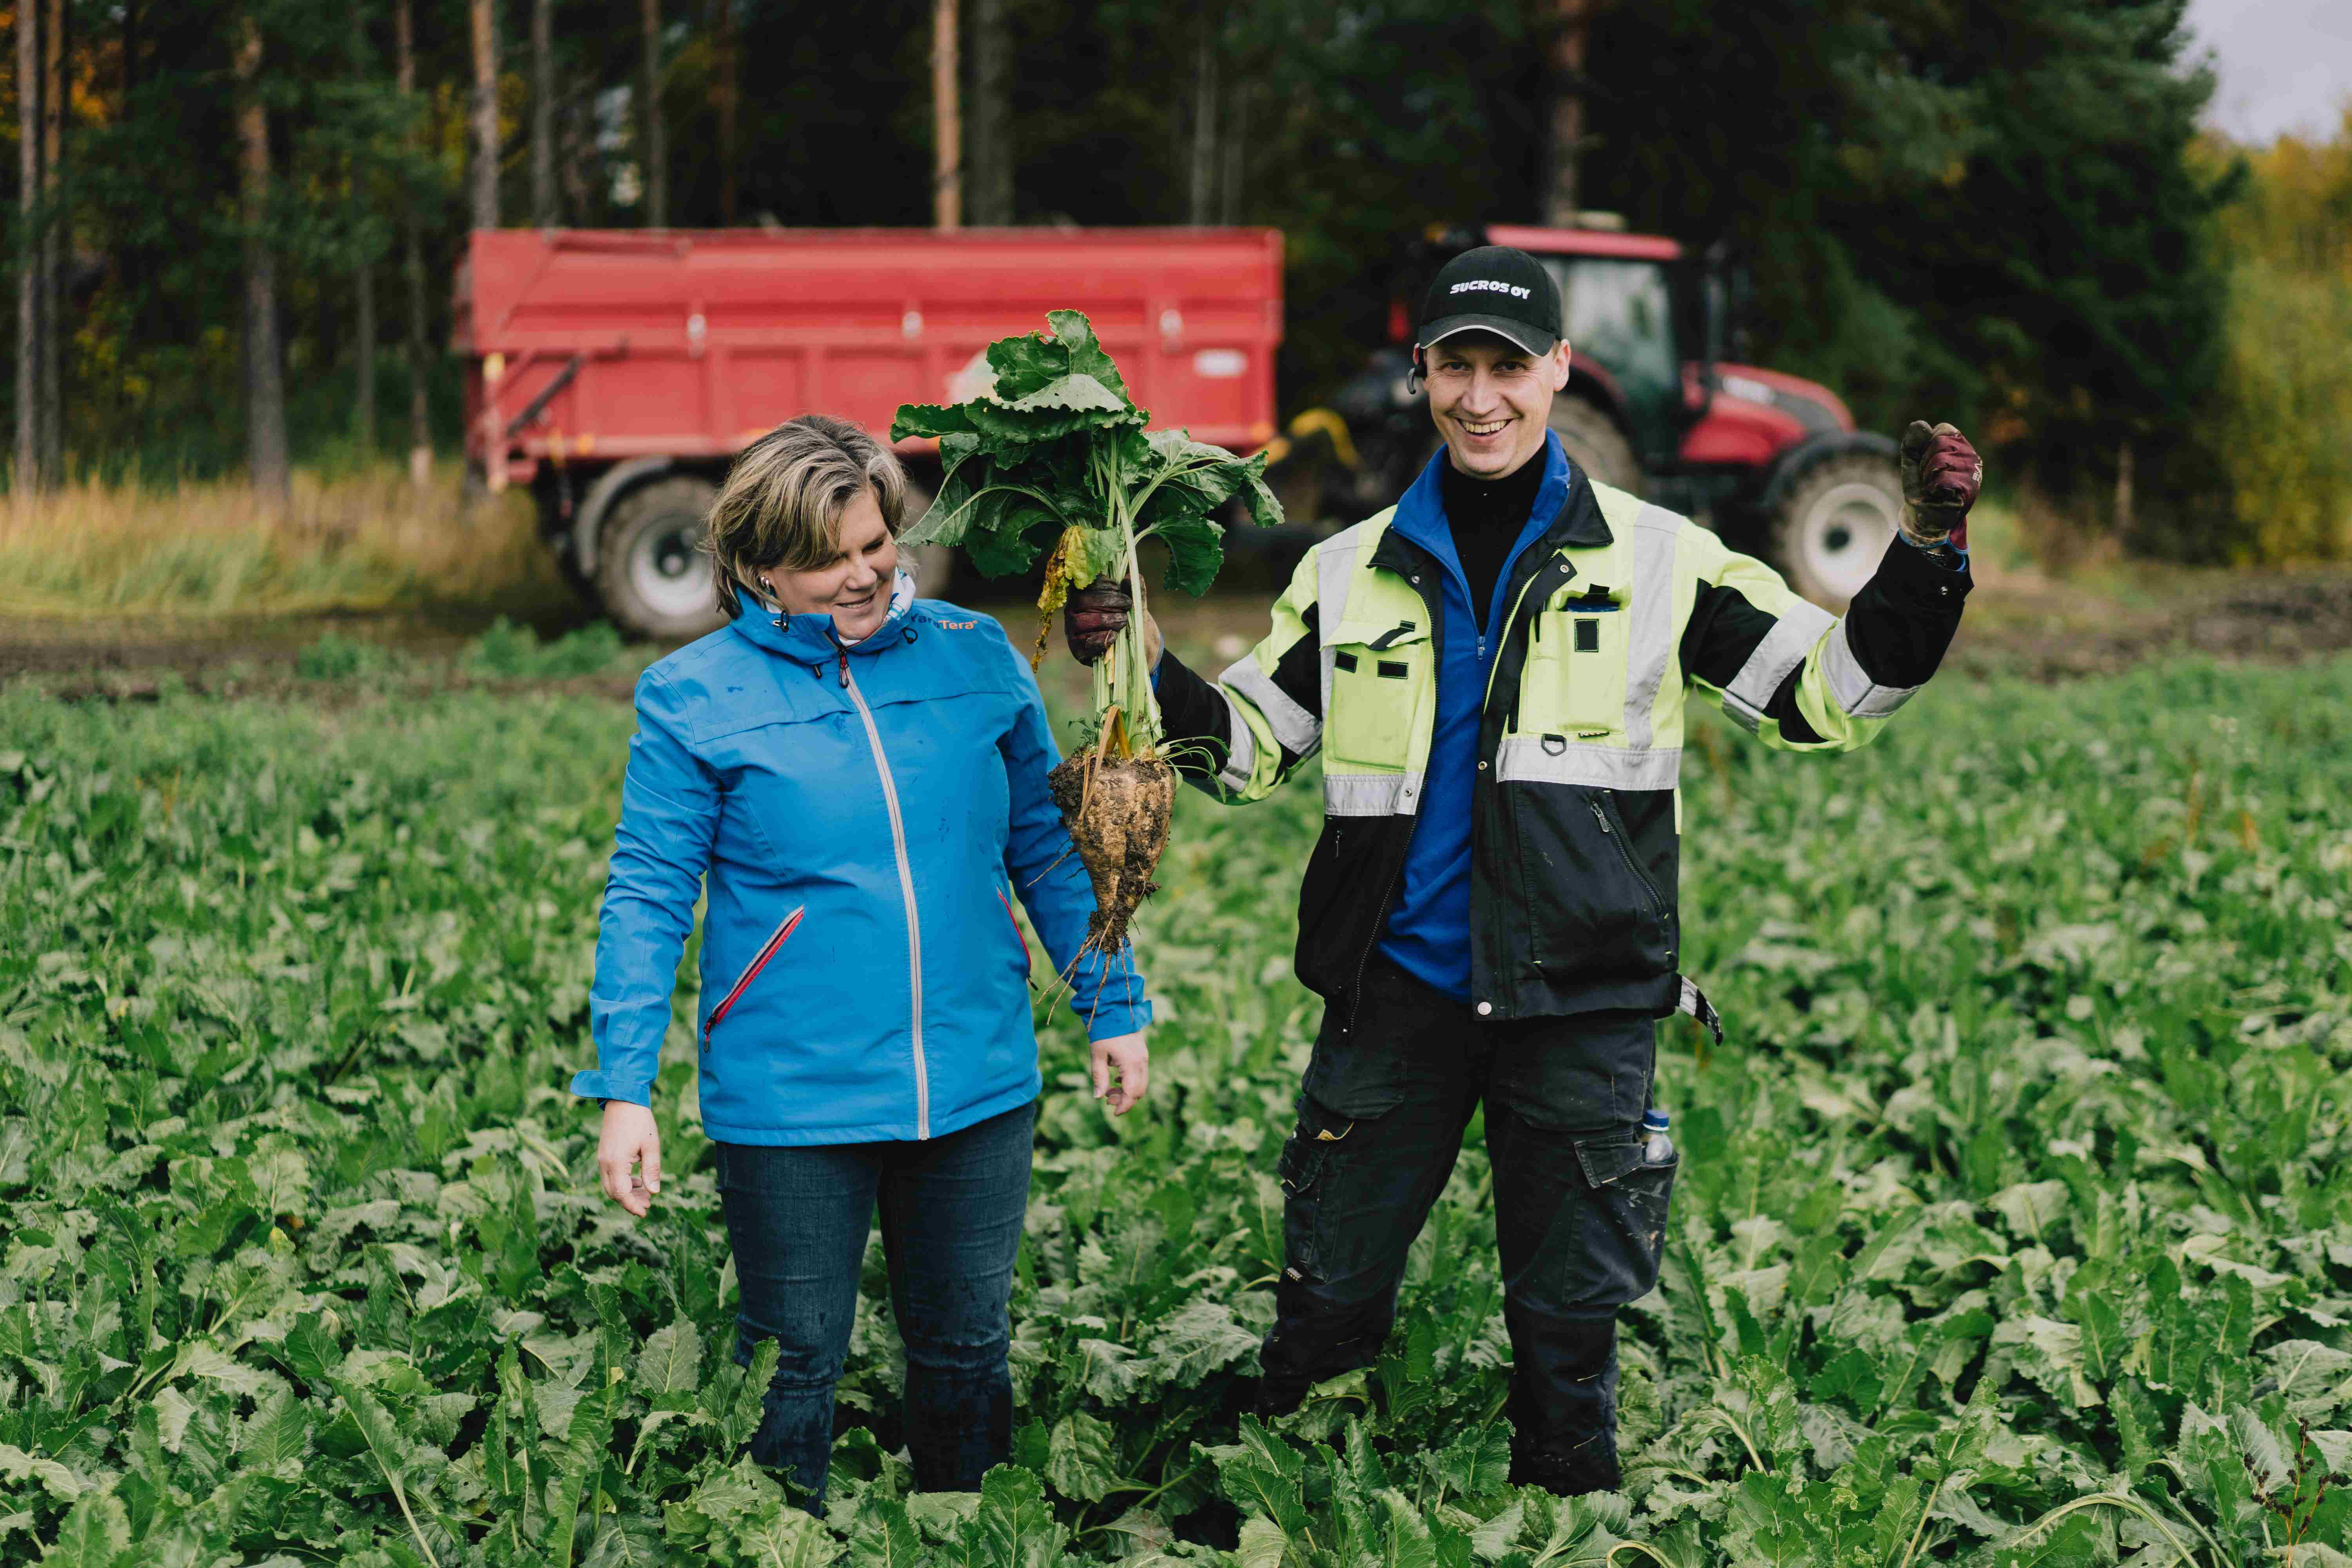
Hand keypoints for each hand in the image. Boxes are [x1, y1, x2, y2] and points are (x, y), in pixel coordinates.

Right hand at [596, 1100, 661, 1215]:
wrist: (623, 1100)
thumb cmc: (640, 1121)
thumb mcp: (651, 1146)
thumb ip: (651, 1170)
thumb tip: (654, 1192)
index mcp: (616, 1163)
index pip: (621, 1194)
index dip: (632, 1206)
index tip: (645, 1213)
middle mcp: (605, 1164)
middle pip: (614, 1193)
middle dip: (630, 1202)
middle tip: (648, 1204)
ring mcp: (602, 1159)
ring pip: (610, 1186)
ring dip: (626, 1193)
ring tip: (645, 1194)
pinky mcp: (604, 1154)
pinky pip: (609, 1176)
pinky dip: (622, 1183)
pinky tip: (637, 1181)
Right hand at [1063, 578, 1162, 668]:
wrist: (1134, 648)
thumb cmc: (1130, 620)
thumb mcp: (1136, 605)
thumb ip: (1134, 591)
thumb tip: (1131, 577)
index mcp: (1082, 596)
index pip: (1084, 585)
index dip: (1101, 584)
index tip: (1118, 587)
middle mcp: (1073, 612)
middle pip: (1081, 601)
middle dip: (1106, 601)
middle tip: (1126, 606)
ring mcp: (1072, 631)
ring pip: (1080, 622)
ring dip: (1105, 620)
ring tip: (1123, 621)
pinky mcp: (1077, 650)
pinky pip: (1083, 644)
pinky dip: (1099, 639)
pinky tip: (1114, 636)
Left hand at [1090, 1031, 1149, 1115]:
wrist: (1115, 1010)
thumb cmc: (1104, 1032)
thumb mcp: (1097, 1055)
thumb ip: (1099, 1077)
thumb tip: (1098, 1097)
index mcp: (1131, 1064)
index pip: (1132, 1093)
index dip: (1124, 1106)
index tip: (1114, 1114)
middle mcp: (1142, 1062)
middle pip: (1139, 1091)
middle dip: (1125, 1100)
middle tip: (1107, 1100)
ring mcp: (1144, 1058)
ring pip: (1141, 1084)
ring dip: (1127, 1091)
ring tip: (1109, 1090)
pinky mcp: (1142, 1054)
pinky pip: (1140, 1074)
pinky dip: (1130, 1082)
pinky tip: (1116, 1079)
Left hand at [1898, 421, 1982, 549]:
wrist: (1922, 514)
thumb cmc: (1920, 485)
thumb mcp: (1911, 460)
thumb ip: (1913, 441)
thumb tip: (1921, 424)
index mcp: (1959, 445)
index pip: (1942, 429)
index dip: (1926, 446)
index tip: (1925, 462)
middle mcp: (1970, 455)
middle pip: (1939, 443)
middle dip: (1924, 462)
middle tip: (1928, 477)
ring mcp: (1972, 471)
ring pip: (1940, 460)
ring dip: (1927, 476)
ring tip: (1933, 486)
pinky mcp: (1969, 487)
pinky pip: (1942, 478)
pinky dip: (1932, 488)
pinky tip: (1938, 495)